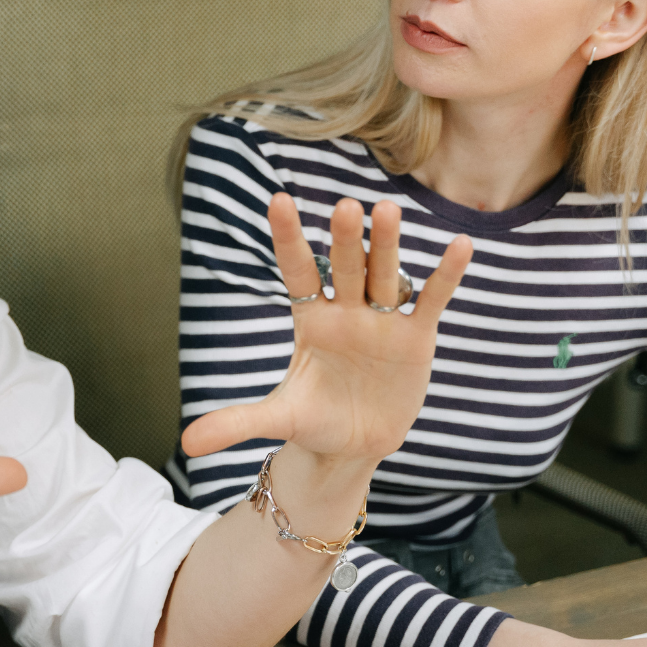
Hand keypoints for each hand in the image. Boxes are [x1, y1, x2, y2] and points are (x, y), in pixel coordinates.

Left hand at [180, 193, 472, 469]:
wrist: (354, 446)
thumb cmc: (313, 422)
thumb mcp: (278, 420)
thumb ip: (235, 422)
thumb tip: (185, 444)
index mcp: (310, 320)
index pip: (297, 272)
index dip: (288, 239)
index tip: (278, 201)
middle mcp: (346, 311)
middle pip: (344, 267)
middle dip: (345, 240)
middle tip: (346, 207)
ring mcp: (383, 320)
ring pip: (385, 274)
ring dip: (388, 245)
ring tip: (388, 210)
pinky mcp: (416, 337)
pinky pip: (432, 300)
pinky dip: (445, 276)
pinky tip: (461, 245)